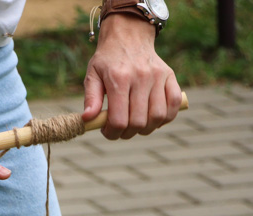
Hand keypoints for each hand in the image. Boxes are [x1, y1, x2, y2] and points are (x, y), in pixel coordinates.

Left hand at [83, 14, 181, 139]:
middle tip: (120, 131)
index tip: (107, 132)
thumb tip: (87, 119)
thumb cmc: (107, 61)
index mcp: (119, 79)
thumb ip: (91, 98)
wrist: (128, 35)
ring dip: (146, 129)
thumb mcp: (92, 76)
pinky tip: (154, 119)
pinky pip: (174, 103)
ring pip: (158, 116)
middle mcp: (141, 77)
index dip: (112, 133)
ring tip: (136, 127)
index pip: (119, 119)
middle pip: (138, 121)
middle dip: (127, 133)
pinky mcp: (170, 75)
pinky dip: (166, 117)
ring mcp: (158, 76)